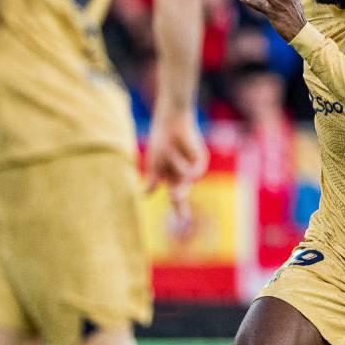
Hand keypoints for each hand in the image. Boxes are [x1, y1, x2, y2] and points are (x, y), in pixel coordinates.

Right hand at [146, 105, 208, 219]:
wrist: (171, 122)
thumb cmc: (161, 141)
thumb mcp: (154, 163)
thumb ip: (152, 180)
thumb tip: (144, 196)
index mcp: (172, 176)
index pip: (175, 196)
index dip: (179, 209)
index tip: (183, 223)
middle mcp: (183, 174)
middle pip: (182, 193)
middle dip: (180, 205)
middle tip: (183, 219)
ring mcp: (193, 166)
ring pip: (185, 179)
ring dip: (175, 166)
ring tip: (170, 152)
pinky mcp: (201, 159)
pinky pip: (194, 171)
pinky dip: (185, 165)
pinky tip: (181, 156)